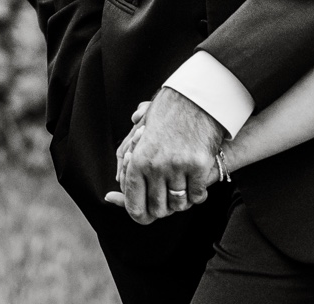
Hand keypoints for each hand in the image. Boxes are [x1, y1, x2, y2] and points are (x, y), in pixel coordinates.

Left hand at [105, 87, 223, 224]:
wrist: (197, 97)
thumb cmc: (168, 113)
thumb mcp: (142, 133)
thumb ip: (129, 162)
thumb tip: (115, 190)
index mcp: (138, 160)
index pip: (134, 204)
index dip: (140, 215)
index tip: (145, 215)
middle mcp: (155, 166)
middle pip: (157, 209)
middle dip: (161, 210)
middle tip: (166, 202)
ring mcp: (178, 167)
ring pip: (178, 204)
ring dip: (180, 203)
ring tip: (181, 193)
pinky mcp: (199, 166)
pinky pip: (196, 196)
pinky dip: (196, 196)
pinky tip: (195, 188)